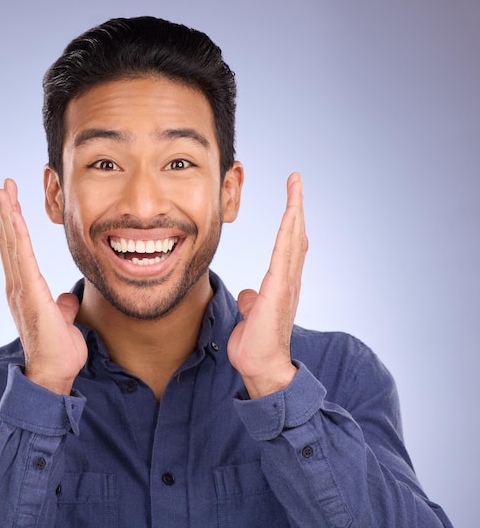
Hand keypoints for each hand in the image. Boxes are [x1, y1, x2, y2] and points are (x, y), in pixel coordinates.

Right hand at [0, 179, 86, 394]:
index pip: (18, 251)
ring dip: (8, 214)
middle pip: (10, 241)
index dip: (14, 226)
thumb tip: (66, 299)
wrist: (53, 372)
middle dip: (8, 212)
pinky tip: (13, 214)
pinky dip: (17, 233)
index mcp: (26, 290)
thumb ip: (62, 307)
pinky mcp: (30, 292)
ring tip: (4, 190)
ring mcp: (21, 288)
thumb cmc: (58, 351)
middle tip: (4, 186)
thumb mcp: (64, 321)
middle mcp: (18, 286)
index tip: (13, 204)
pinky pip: (22, 256)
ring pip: (12, 243)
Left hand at [227, 173, 307, 398]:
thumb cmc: (256, 344)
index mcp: (281, 284)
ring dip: (295, 209)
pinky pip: (285, 253)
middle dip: (296, 206)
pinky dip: (289, 231)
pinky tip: (291, 212)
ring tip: (296, 185)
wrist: (261, 365)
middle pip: (295, 235)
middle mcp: (289, 279)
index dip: (290, 223)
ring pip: (293, 238)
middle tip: (297, 181)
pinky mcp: (279, 288)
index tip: (292, 203)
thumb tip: (250, 295)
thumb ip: (253, 301)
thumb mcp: (251, 316)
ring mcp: (286, 283)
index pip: (288, 246)